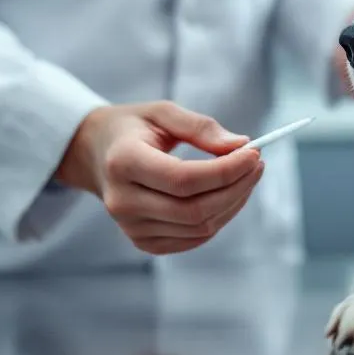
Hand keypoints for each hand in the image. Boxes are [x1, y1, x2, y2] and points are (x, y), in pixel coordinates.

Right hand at [56, 102, 263, 254]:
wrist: (96, 155)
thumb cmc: (132, 129)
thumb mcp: (162, 112)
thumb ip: (201, 127)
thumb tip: (240, 146)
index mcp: (123, 163)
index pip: (183, 179)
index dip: (225, 170)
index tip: (254, 153)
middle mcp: (122, 201)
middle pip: (194, 209)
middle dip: (236, 188)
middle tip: (257, 164)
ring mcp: (130, 227)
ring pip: (199, 228)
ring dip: (233, 203)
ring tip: (246, 176)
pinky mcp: (143, 242)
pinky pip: (194, 238)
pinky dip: (219, 218)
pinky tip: (227, 194)